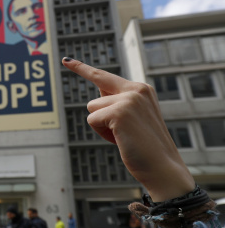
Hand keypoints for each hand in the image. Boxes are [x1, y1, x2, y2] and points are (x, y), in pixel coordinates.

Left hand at [62, 58, 193, 201]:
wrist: (163, 167)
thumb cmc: (145, 146)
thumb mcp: (134, 118)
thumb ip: (116, 103)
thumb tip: (94, 100)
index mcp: (141, 88)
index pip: (104, 76)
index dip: (82, 68)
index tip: (65, 60)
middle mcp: (136, 89)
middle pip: (95, 100)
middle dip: (100, 117)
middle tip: (121, 133)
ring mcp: (128, 99)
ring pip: (92, 109)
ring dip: (102, 127)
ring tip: (125, 137)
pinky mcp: (119, 112)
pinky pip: (92, 120)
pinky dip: (102, 134)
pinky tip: (120, 140)